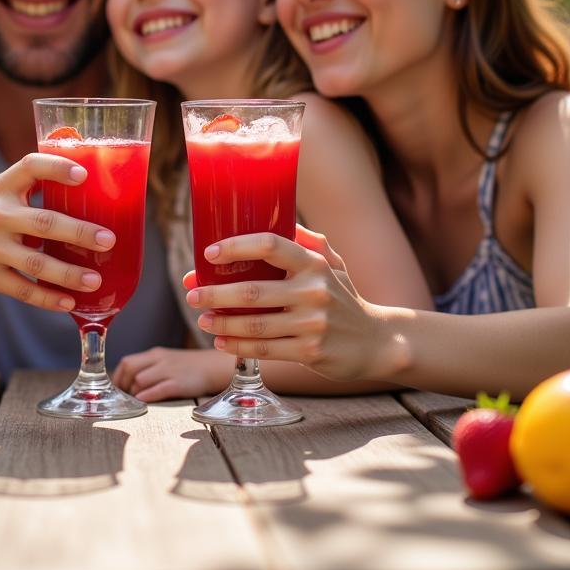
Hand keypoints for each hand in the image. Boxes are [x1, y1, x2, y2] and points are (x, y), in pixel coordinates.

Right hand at [0, 152, 114, 310]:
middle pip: (44, 222)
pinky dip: (48, 298)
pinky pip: (23, 289)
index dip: (57, 167)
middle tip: (108, 239)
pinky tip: (69, 302)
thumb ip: (24, 187)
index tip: (83, 174)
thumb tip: (79, 182)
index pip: (30, 166)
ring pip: (37, 262)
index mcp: (0, 187)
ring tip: (95, 280)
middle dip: (79, 232)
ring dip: (69, 273)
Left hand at [111, 347, 231, 401]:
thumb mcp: (165, 361)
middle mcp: (159, 360)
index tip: (117, 389)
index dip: (118, 377)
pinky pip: (157, 389)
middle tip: (122, 397)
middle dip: (122, 385)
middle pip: (129, 368)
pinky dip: (146, 396)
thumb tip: (127, 382)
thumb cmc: (186, 367)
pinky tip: (141, 402)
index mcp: (154, 354)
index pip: (127, 362)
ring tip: (133, 401)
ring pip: (140, 379)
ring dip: (133, 392)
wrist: (212, 367)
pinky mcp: (178, 383)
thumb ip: (148, 368)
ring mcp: (169, 371)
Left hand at [185, 226, 388, 381]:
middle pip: (252, 291)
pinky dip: (238, 346)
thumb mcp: (333, 263)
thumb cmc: (345, 296)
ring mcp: (312, 324)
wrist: (377, 341)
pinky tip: (221, 341)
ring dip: (222, 322)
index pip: (270, 245)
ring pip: (255, 325)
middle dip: (215, 293)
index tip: (209, 253)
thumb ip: (306, 241)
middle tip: (192, 294)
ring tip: (202, 319)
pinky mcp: (310, 352)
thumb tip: (274, 217)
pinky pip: (265, 350)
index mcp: (315, 263)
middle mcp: (314, 291)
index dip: (236, 247)